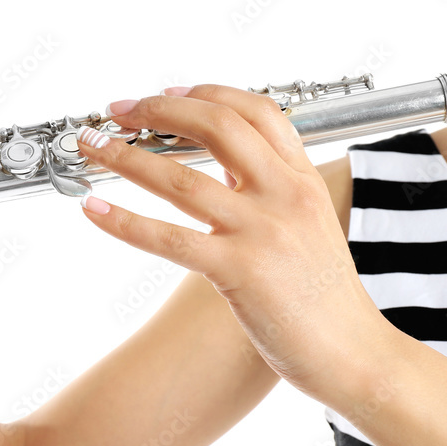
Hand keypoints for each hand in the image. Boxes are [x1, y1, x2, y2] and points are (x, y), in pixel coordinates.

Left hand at [75, 87, 395, 401]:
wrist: (354, 352)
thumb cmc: (328, 299)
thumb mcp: (313, 228)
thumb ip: (275, 195)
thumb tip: (228, 176)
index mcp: (303, 181)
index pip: (256, 111)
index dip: (206, 93)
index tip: (167, 93)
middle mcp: (284, 195)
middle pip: (215, 126)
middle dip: (158, 109)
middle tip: (118, 110)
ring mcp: (261, 231)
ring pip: (180, 179)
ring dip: (126, 157)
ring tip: (92, 146)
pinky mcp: (238, 271)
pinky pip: (168, 238)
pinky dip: (123, 220)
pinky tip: (92, 209)